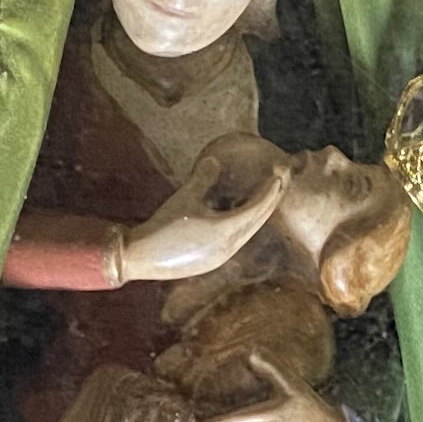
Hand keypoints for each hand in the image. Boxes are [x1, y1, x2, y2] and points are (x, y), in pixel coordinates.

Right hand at [117, 141, 284, 283]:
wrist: (143, 256)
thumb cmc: (163, 226)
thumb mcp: (183, 198)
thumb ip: (202, 179)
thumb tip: (213, 160)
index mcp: (225, 230)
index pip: (257, 208)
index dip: (270, 191)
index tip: (278, 176)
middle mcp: (229, 246)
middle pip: (258, 221)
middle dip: (271, 200)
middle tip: (280, 181)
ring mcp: (222, 256)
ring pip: (249, 232)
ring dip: (259, 214)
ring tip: (267, 197)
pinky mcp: (214, 261)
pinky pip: (238, 240)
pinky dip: (246, 225)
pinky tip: (243, 218)